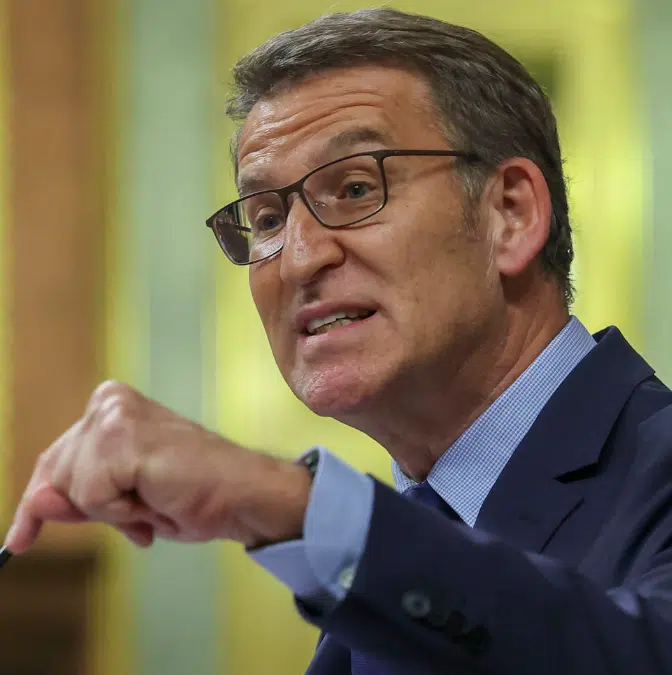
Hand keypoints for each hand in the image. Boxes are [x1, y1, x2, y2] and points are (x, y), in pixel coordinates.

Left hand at [4, 381, 311, 552]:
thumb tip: (34, 502)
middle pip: (57, 475)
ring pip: (71, 487)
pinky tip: (155, 497)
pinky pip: (92, 496)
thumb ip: (76, 501)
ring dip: (113, 511)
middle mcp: (109, 402)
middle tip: (142, 510)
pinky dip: (122, 512)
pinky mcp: (122, 436)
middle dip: (93, 508)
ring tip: (155, 499)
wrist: (239, 494)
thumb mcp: (122, 503)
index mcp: (111, 408)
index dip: (39, 502)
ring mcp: (114, 415)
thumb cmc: (192, 495)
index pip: (55, 459)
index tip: (20, 538)